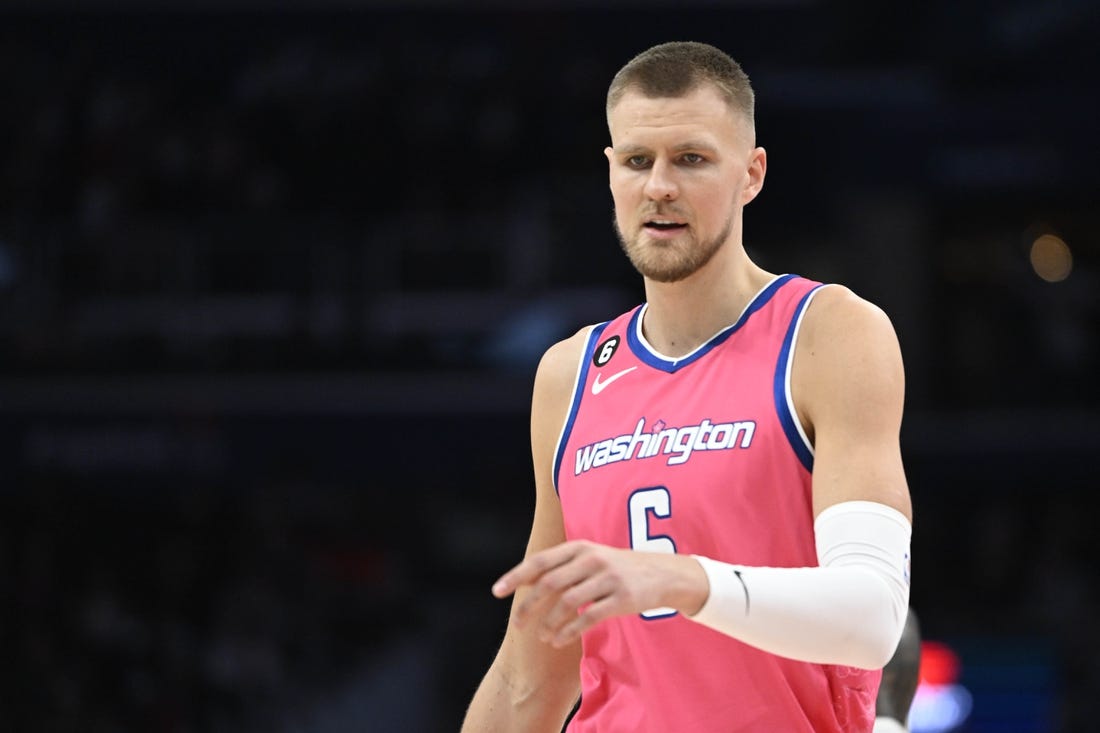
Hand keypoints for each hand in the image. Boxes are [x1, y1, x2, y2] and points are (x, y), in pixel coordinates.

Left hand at [491, 540, 706, 647]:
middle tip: (518, 624)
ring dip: (549, 623)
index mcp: (579, 547)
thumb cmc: (616, 568)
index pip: (540, 561)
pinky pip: (588, 618)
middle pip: (549, 584)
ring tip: (542, 636)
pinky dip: (568, 631)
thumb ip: (561, 567)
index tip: (497, 592)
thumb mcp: (590, 557)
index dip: (516, 576)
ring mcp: (607, 578)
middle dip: (529, 606)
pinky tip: (558, 640)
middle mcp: (591, 559)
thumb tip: (524, 582)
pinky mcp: (621, 598)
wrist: (662, 574)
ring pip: (567, 603)